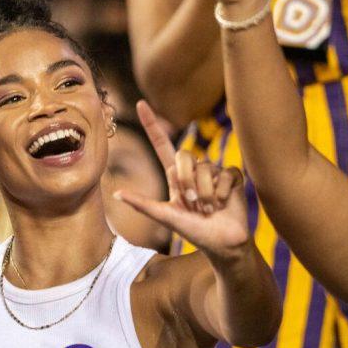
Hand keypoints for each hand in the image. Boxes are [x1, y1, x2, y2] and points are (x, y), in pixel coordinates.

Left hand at [114, 101, 249, 257]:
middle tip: (194, 205)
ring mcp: (214, 171)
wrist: (224, 244)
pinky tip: (224, 203)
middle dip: (188, 182)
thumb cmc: (195, 233)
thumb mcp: (166, 216)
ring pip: (207, 167)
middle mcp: (194, 170)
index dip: (152, 124)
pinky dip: (222, 192)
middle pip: (185, 156)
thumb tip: (115, 193)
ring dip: (206, 193)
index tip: (140, 103)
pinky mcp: (232, 176)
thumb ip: (143, 204)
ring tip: (209, 209)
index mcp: (175, 176)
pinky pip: (226, 173)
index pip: (161, 144)